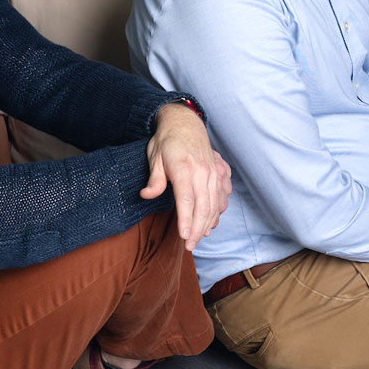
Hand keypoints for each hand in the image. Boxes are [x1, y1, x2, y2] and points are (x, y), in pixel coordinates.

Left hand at [142, 102, 230, 250]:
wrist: (185, 122)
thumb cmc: (167, 141)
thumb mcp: (155, 156)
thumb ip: (154, 179)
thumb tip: (146, 195)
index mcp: (184, 168)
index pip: (186, 200)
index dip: (186, 220)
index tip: (184, 236)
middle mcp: (203, 171)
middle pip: (203, 206)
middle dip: (197, 229)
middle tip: (190, 246)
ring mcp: (213, 172)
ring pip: (214, 204)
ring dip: (207, 224)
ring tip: (199, 239)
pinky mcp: (219, 172)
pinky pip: (222, 196)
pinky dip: (217, 212)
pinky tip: (211, 223)